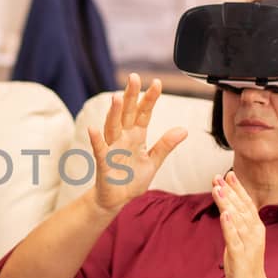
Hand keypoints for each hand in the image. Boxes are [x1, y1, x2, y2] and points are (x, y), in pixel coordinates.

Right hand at [86, 73, 186, 213]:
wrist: (117, 200)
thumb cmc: (132, 179)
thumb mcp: (153, 162)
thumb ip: (165, 145)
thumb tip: (184, 130)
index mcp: (136, 136)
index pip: (144, 114)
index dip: (150, 99)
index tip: (157, 83)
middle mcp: (123, 138)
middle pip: (127, 114)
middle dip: (131, 96)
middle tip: (134, 77)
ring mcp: (112, 149)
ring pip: (112, 127)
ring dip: (114, 113)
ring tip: (117, 98)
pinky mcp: (104, 164)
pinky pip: (100, 150)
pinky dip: (96, 140)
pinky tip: (93, 128)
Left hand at [213, 171, 271, 277]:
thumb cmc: (244, 266)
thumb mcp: (239, 241)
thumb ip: (235, 226)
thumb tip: (227, 210)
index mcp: (255, 229)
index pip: (246, 204)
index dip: (237, 188)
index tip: (228, 173)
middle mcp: (255, 234)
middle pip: (241, 208)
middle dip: (229, 191)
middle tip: (218, 176)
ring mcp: (249, 245)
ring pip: (237, 220)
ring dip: (227, 203)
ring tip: (218, 188)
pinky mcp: (241, 258)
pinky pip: (234, 239)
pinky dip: (229, 226)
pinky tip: (225, 214)